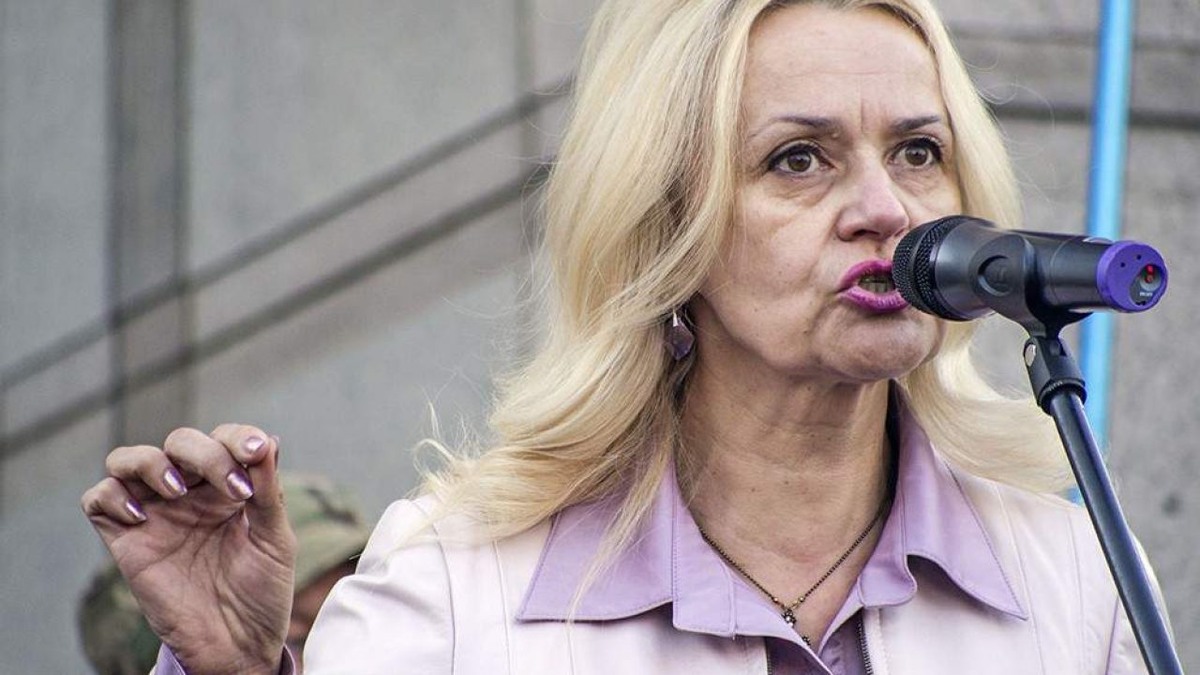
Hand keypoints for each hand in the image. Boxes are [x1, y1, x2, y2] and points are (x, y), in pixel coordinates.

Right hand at [81, 425, 295, 674]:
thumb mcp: (274, 539)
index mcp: (229, 485)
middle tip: (233, 489)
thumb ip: (267, 491)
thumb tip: (267, 440)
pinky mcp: (126, 540)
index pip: (225, 438)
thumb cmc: (261, 591)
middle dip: (205, 453)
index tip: (257, 454)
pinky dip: (112, 496)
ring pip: (128, 459)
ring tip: (179, 489)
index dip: (239, 437)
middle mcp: (190, 492)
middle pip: (180, 441)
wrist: (237, 644)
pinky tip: (141, 517)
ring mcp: (155, 513)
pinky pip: (98, 499)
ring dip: (150, 462)